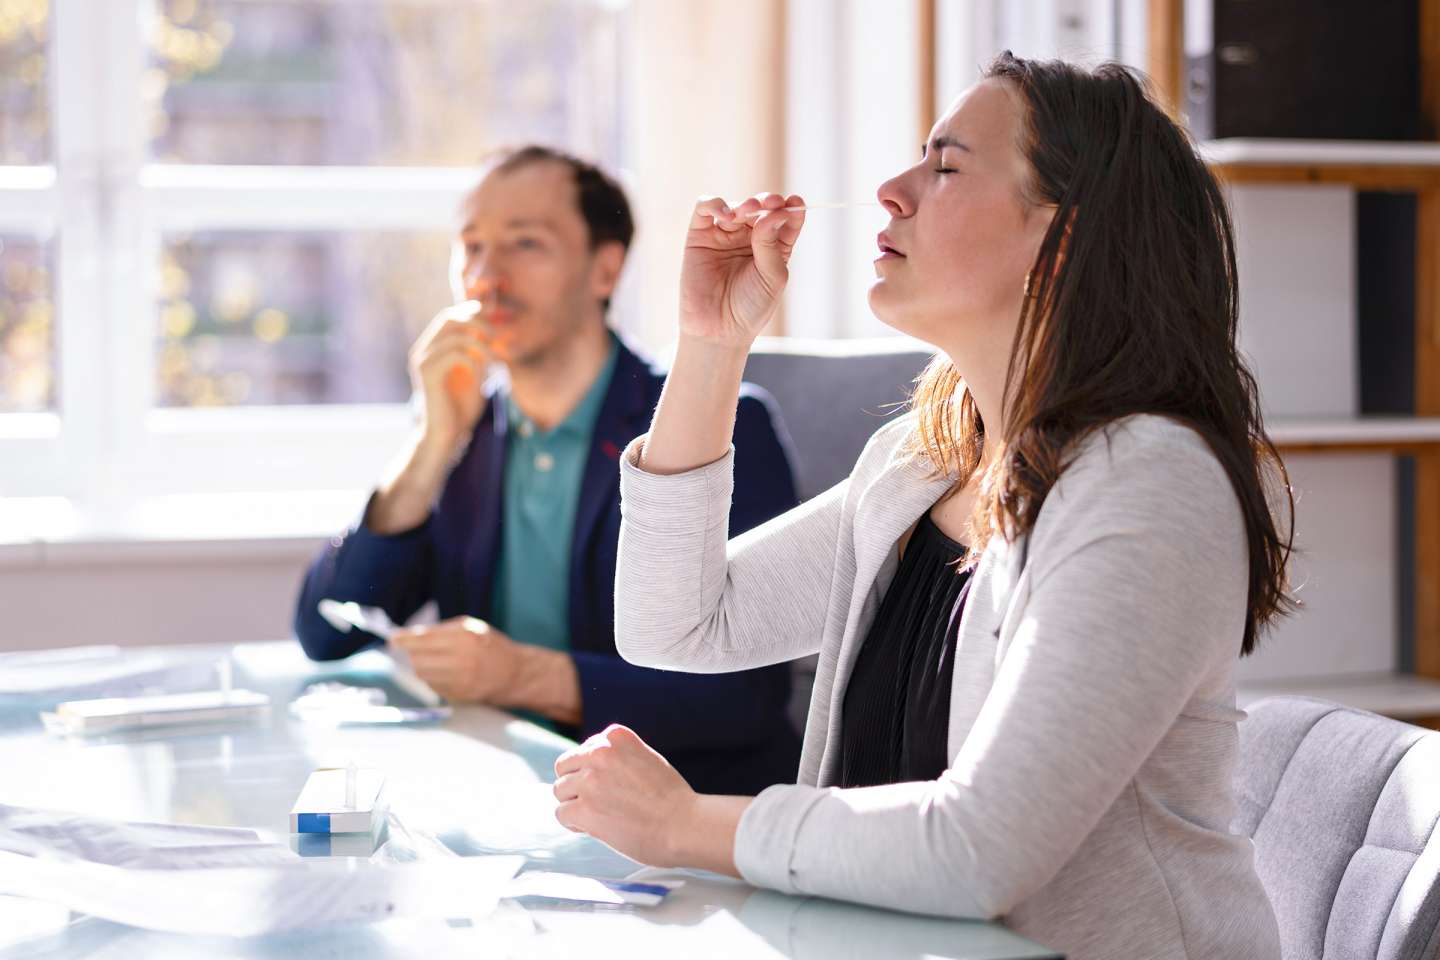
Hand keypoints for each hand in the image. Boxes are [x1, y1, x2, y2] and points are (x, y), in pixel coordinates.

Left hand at [390, 616, 521, 703]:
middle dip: (410, 654)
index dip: (404, 639)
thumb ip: (443, 630)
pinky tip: (443, 673)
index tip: (392, 640)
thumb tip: (411, 635)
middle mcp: (462, 658)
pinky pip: (432, 686)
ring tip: (428, 661)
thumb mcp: (471, 628)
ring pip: (422, 674)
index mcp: (464, 636)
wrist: (515, 673)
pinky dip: (431, 679)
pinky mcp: (459, 694)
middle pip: (418, 658)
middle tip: (407, 651)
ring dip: (419, 667)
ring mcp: (461, 679)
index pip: (424, 638)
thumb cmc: (490, 646)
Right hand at [408, 281, 513, 451]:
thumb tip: (494, 328)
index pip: (451, 316)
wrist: (446, 437)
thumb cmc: (462, 407)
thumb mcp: (476, 373)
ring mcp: (422, 360)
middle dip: (478, 322)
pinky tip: (483, 375)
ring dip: (481, 344)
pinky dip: (475, 361)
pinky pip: (456, 354)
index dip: (475, 314)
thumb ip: (480, 351)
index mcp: (432, 348)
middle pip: (449, 317)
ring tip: (495, 359)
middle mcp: (423, 350)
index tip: (498, 327)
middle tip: (498, 337)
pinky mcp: (427, 374)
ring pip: (454, 334)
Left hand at [552, 724, 696, 866]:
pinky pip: (561, 814)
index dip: (592, 772)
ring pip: (559, 791)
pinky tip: (595, 828)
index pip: (584, 750)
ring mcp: (591, 780)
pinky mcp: (585, 809)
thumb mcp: (646, 759)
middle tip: (597, 803)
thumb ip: (618, 757)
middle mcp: (600, 752)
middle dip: (576, 786)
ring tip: (600, 816)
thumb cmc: (670, 799)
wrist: (684, 826)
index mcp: (616, 736)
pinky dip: (574, 824)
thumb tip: (586, 769)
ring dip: (574, 805)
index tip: (609, 787)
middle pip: (564, 767)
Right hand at [679, 193, 805, 345]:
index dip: (791, 208)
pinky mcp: (699, 236)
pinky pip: (705, 209)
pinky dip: (715, 204)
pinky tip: (726, 214)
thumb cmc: (750, 308)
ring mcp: (724, 235)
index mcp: (772, 247)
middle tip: (772, 204)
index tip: (795, 203)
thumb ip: (771, 245)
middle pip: (761, 208)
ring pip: (736, 205)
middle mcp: (749, 238)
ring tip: (748, 211)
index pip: (785, 220)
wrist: (718, 331)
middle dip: (768, 202)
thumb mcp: (772, 277)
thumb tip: (772, 213)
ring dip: (745, 203)